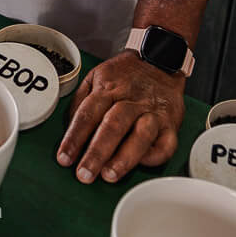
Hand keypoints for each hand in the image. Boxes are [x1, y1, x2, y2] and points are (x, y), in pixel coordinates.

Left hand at [57, 51, 184, 183]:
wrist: (159, 62)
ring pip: (140, 135)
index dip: (74, 137)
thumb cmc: (126, 74)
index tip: (64, 157)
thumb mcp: (96, 76)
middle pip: (112, 126)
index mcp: (108, 89)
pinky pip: (166, 144)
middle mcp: (130, 101)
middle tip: (85, 174)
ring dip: (124, 158)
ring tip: (110, 175)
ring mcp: (152, 113)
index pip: (88, 114)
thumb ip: (81, 100)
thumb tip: (69, 127)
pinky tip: (141, 164)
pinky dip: (155, 156)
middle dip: (97, 153)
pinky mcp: (171, 124)